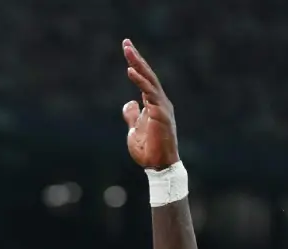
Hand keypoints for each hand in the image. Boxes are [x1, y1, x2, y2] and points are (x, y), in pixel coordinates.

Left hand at [121, 40, 179, 169]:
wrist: (158, 166)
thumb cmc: (148, 150)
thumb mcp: (134, 130)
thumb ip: (132, 115)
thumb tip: (129, 103)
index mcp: (154, 103)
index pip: (144, 79)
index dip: (136, 64)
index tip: (127, 49)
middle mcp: (160, 101)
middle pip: (147, 74)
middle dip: (136, 58)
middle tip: (126, 43)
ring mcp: (161, 106)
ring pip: (149, 80)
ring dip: (138, 64)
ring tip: (128, 51)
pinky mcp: (160, 113)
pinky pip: (150, 93)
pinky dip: (140, 81)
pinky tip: (131, 70)